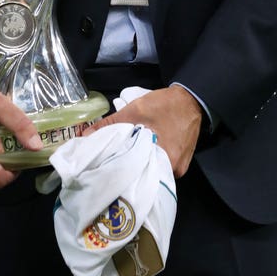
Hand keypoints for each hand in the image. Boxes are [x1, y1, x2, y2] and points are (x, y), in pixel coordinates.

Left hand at [82, 85, 202, 177]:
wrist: (191, 100)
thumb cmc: (164, 105)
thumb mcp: (134, 110)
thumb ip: (110, 124)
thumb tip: (85, 136)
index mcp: (163, 159)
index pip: (137, 175)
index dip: (120, 174)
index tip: (105, 173)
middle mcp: (173, 170)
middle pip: (145, 175)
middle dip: (130, 170)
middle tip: (114, 165)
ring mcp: (179, 168)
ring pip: (153, 170)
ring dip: (141, 164)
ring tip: (127, 159)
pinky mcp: (182, 163)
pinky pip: (162, 166)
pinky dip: (152, 160)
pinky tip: (144, 153)